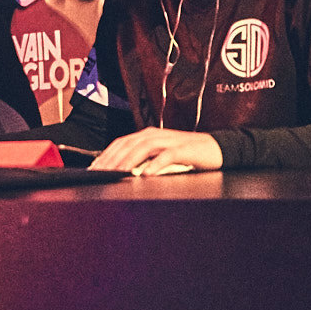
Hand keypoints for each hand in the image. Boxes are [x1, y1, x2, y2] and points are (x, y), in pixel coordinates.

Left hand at [93, 127, 223, 175]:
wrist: (217, 148)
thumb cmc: (188, 153)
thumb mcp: (161, 154)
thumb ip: (143, 159)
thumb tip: (122, 170)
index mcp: (147, 135)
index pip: (120, 143)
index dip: (105, 155)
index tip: (93, 170)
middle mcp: (155, 135)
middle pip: (128, 144)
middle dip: (111, 159)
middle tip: (100, 174)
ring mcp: (169, 141)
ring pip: (143, 148)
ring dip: (128, 161)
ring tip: (117, 174)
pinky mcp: (184, 149)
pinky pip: (167, 156)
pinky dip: (155, 164)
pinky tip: (146, 174)